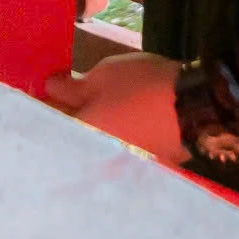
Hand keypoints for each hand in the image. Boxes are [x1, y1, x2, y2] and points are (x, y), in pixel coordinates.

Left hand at [45, 52, 187, 162]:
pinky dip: (107, 134)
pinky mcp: (137, 163)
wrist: (195, 107)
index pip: (49, 123)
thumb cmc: (143, 85)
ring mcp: (116, 161)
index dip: (43, 107)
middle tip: (66, 94)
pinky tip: (113, 116)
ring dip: (87, 125)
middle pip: (70, 137)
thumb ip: (73, 86)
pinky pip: (111, 148)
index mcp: (82, 132)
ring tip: (91, 102)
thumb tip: (50, 88)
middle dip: (65, 117)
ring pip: (91, 144)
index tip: (44, 92)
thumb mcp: (104, 75)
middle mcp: (95, 153)